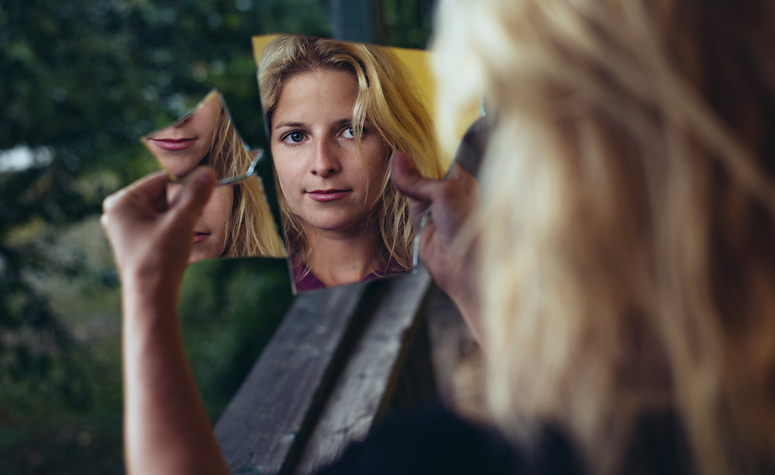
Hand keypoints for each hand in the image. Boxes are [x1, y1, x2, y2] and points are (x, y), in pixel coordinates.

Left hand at [101, 168, 215, 290]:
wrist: (152, 296)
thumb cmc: (160, 257)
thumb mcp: (182, 220)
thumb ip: (195, 194)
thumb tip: (209, 172)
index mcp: (122, 202)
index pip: (160, 180)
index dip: (185, 185)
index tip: (204, 191)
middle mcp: (118, 213)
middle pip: (161, 196)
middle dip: (183, 204)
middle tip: (198, 214)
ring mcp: (125, 230)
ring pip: (162, 212)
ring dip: (181, 217)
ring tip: (189, 230)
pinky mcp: (135, 243)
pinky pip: (159, 226)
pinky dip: (174, 229)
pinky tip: (182, 240)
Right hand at [390, 152, 482, 342]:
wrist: (465, 268)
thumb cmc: (468, 228)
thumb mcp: (445, 194)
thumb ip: (419, 179)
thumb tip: (398, 160)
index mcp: (461, 182)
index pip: (438, 159)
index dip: (421, 150)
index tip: (403, 139)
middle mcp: (448, 194)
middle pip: (422, 173)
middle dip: (409, 166)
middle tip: (391, 150)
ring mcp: (434, 210)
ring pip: (412, 189)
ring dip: (402, 183)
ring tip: (389, 168)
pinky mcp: (421, 225)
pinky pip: (406, 207)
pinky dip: (398, 199)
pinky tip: (390, 187)